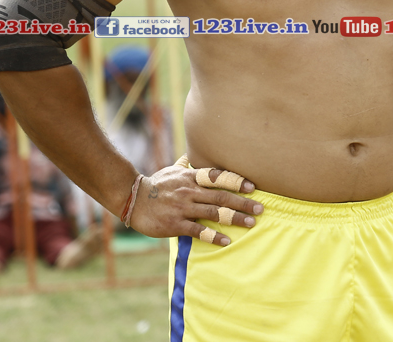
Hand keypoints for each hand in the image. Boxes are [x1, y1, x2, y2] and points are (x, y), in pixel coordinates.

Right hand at [127, 162, 263, 246]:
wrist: (132, 200)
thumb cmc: (155, 185)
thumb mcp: (172, 170)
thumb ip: (186, 164)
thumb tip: (193, 151)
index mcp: (190, 178)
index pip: (217, 177)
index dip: (235, 181)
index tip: (252, 187)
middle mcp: (189, 192)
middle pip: (221, 197)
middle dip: (242, 203)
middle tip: (260, 208)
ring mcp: (183, 208)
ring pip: (213, 213)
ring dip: (234, 218)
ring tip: (250, 223)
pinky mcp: (175, 224)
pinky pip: (198, 230)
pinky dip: (213, 236)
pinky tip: (226, 241)